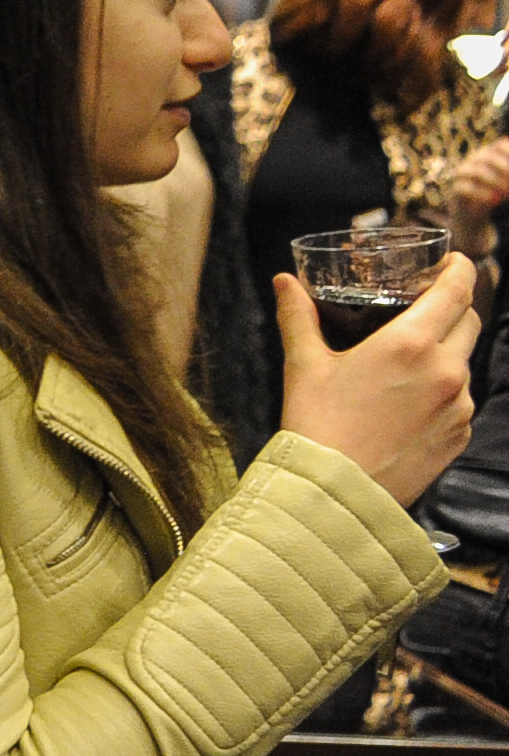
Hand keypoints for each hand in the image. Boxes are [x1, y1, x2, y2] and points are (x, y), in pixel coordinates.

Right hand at [276, 266, 479, 506]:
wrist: (333, 494)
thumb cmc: (316, 427)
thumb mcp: (303, 366)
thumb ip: (299, 317)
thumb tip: (285, 282)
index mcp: (409, 344)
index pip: (456, 289)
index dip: (457, 268)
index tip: (450, 261)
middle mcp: (445, 370)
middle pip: (468, 320)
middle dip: (452, 307)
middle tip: (424, 305)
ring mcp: (458, 406)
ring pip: (463, 363)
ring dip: (444, 353)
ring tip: (405, 366)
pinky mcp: (459, 435)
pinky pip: (459, 400)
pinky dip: (441, 392)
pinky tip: (406, 404)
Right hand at [440, 142, 508, 254]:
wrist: (474, 213)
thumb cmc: (497, 193)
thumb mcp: (507, 183)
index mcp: (490, 152)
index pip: (501, 146)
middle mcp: (475, 158)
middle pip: (489, 158)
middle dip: (505, 170)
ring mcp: (463, 172)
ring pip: (476, 171)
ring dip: (494, 182)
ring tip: (506, 194)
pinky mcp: (455, 187)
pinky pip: (464, 187)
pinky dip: (480, 194)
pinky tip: (493, 200)